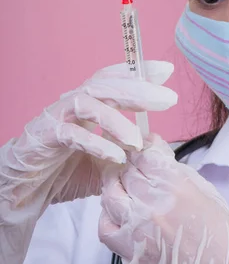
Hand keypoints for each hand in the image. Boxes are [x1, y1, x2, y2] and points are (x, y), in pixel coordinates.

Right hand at [0, 61, 176, 263]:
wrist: (25, 192)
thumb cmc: (64, 173)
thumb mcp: (104, 162)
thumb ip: (126, 151)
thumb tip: (156, 148)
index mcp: (88, 105)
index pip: (114, 80)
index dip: (138, 73)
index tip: (166, 71)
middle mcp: (73, 105)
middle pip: (106, 85)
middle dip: (138, 89)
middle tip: (167, 98)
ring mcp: (57, 118)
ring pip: (89, 103)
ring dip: (117, 120)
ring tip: (138, 140)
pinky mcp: (45, 137)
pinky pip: (73, 135)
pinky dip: (96, 143)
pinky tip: (116, 156)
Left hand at [99, 134, 228, 263]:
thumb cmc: (222, 234)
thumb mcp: (206, 191)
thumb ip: (176, 171)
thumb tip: (152, 151)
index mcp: (178, 185)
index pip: (143, 156)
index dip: (140, 151)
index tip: (140, 151)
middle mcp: (154, 203)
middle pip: (126, 173)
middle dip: (129, 168)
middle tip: (133, 171)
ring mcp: (138, 229)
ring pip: (110, 195)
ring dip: (116, 189)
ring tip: (126, 191)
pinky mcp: (129, 252)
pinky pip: (104, 226)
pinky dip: (108, 217)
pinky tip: (121, 215)